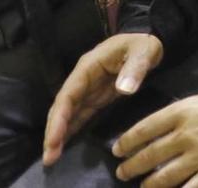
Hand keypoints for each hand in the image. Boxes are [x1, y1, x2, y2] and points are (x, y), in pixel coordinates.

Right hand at [42, 33, 164, 164]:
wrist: (149, 40)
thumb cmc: (143, 43)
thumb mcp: (143, 51)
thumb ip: (134, 69)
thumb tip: (123, 89)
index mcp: (88, 67)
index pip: (68, 95)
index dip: (59, 118)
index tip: (53, 139)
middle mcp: (83, 80)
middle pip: (63, 107)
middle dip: (54, 131)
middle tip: (49, 157)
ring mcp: (89, 89)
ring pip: (69, 114)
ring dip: (60, 134)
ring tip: (52, 157)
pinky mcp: (97, 97)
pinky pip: (81, 115)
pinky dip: (72, 129)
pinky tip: (65, 144)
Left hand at [111, 90, 197, 186]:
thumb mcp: (195, 100)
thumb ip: (175, 116)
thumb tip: (154, 132)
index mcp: (180, 113)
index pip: (144, 129)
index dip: (127, 142)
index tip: (117, 150)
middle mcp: (185, 136)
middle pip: (150, 156)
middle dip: (131, 167)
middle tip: (122, 173)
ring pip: (165, 177)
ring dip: (149, 185)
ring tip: (143, 187)